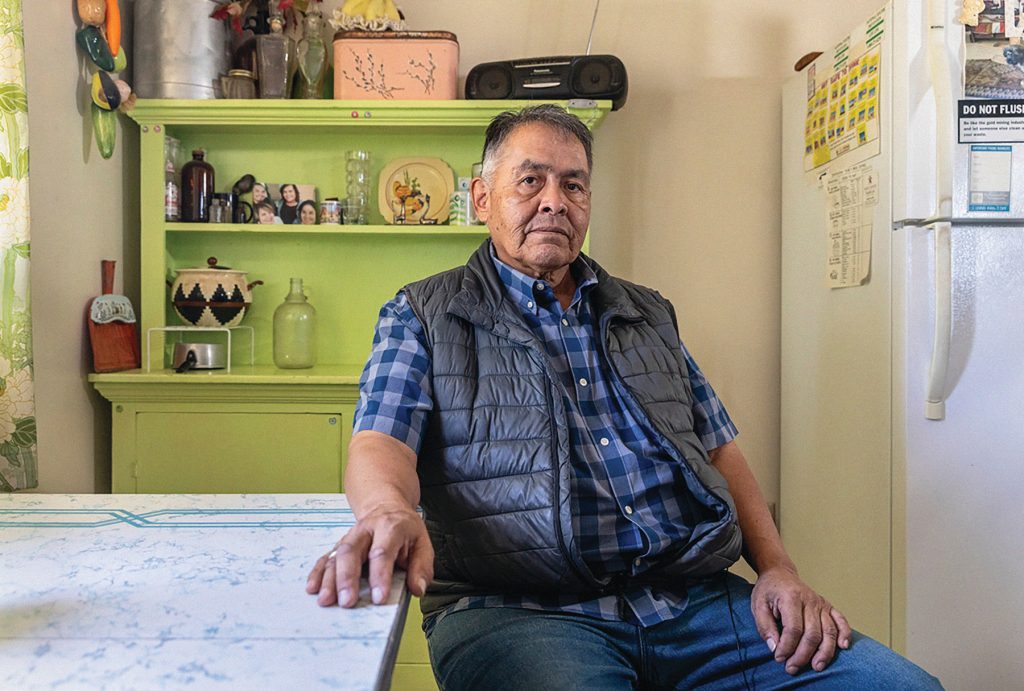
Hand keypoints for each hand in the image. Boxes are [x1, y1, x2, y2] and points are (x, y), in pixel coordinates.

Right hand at [305, 502, 432, 607]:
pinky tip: (313, 588)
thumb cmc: (404, 530)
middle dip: (347, 578)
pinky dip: (318, 573)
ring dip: (329, 579)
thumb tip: (417, 588)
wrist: (387, 507)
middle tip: (347, 602)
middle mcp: (366, 530)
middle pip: (351, 551)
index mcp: (390, 527)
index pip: (382, 552)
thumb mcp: (422, 543)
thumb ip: (421, 567)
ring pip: (336, 555)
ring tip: (326, 600)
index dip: (379, 576)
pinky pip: (326, 557)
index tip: (378, 598)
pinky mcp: (339, 545)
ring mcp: (350, 536)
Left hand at [750, 566, 851, 673]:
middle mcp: (809, 600)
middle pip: (812, 633)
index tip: (779, 658)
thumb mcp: (758, 606)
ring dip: (824, 652)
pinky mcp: (828, 606)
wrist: (779, 573)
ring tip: (817, 667)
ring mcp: (821, 603)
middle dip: (803, 655)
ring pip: (829, 631)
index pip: (793, 629)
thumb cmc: (768, 591)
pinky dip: (845, 633)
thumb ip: (765, 627)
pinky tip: (843, 647)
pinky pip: (841, 620)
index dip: (787, 647)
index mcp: (790, 598)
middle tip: (792, 668)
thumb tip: (775, 648)